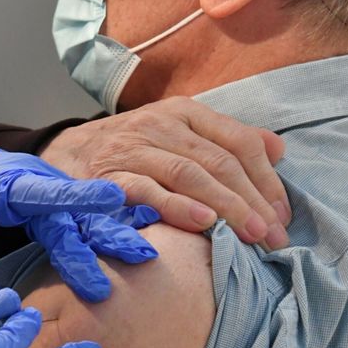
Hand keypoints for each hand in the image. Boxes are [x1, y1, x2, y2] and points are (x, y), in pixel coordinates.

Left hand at [0, 133, 157, 304]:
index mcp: (7, 187)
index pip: (47, 193)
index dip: (80, 197)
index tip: (112, 198)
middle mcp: (31, 185)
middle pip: (72, 214)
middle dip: (104, 236)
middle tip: (139, 257)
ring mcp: (40, 191)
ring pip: (79, 217)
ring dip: (108, 235)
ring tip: (143, 254)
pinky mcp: (42, 201)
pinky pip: (72, 217)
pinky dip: (96, 230)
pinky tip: (123, 242)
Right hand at [40, 97, 290, 248]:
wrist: (65, 154)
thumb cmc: (130, 149)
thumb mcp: (178, 133)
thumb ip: (226, 140)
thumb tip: (278, 150)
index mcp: (183, 112)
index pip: (238, 141)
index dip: (267, 179)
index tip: (282, 214)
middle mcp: (159, 125)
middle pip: (219, 161)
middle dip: (253, 201)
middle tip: (274, 235)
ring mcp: (132, 149)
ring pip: (189, 174)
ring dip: (226, 207)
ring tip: (251, 234)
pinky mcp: (108, 176)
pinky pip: (148, 191)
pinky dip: (177, 206)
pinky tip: (203, 222)